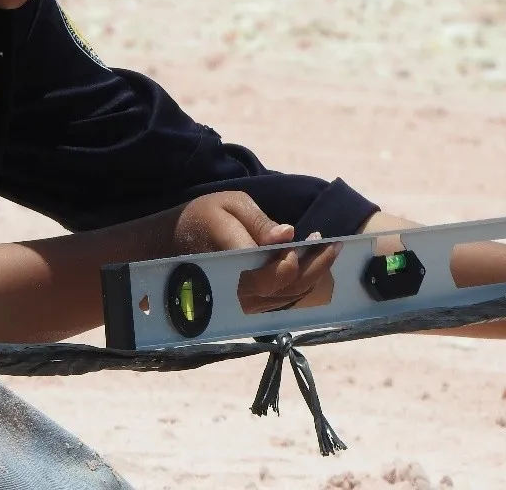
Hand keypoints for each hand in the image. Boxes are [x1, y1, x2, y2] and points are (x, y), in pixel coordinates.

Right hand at [172, 192, 339, 313]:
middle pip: (286, 290)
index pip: (273, 272)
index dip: (299, 261)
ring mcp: (241, 298)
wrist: (170, 243)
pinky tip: (312, 266)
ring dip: (313, 278)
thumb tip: (288, 234)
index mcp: (232, 256)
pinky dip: (302, 287)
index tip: (316, 238)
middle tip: (334, 244)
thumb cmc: (203, 216)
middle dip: (317, 268)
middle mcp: (237, 284)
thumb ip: (260, 222)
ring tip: (329, 251)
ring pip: (286, 300)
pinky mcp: (245, 301)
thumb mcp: (231, 204)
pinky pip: (279, 302)